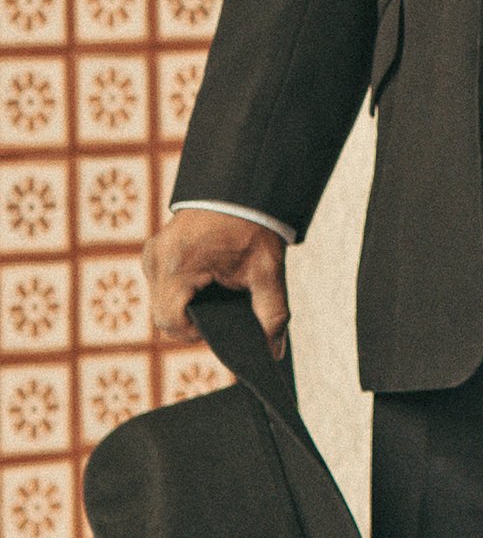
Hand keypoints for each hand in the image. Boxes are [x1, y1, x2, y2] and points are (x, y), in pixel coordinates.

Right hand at [142, 212, 288, 357]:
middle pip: (163, 314)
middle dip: (191, 320)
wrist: (243, 186)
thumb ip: (271, 314)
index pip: (170, 322)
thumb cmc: (253, 226)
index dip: (194, 333)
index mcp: (178, 267)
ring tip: (216, 290)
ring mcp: (153, 253)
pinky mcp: (155, 249)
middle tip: (222, 307)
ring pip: (161, 300)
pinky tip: (205, 280)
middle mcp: (157, 260)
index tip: (219, 323)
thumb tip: (274, 351)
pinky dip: (181, 289)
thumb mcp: (267, 271)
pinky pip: (162, 282)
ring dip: (185, 304)